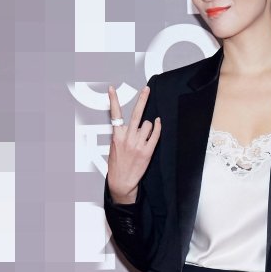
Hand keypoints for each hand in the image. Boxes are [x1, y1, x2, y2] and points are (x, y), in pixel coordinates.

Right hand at [106, 84, 161, 203]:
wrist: (122, 182)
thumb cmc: (117, 165)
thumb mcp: (113, 148)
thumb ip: (121, 135)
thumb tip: (131, 125)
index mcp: (116, 136)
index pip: (114, 115)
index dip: (113, 100)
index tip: (112, 89)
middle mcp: (127, 138)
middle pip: (136, 114)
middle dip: (142, 99)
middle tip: (146, 89)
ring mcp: (138, 144)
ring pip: (147, 125)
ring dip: (147, 126)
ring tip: (144, 134)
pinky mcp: (147, 151)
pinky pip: (155, 134)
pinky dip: (158, 127)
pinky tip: (158, 123)